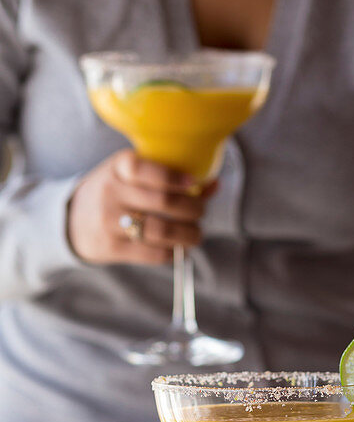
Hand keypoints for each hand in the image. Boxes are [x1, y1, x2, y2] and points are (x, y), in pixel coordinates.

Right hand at [67, 149, 215, 265]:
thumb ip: (169, 178)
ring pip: (162, 230)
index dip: (174, 177)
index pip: (145, 168)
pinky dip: (173, 252)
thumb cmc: (115, 193)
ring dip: (188, 234)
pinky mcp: (112, 248)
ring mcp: (110, 221)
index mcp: (118, 167)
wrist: (71, 220)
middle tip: (200, 212)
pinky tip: (177, 248)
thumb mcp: (131, 176)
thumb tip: (213, 185)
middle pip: (164, 202)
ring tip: (195, 234)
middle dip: (193, 209)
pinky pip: (153, 253)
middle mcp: (111, 192)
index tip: (194, 184)